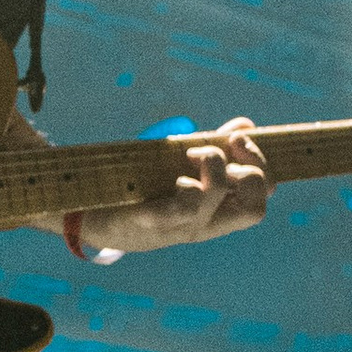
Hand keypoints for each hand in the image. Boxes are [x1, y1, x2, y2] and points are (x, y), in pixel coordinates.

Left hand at [90, 117, 269, 253]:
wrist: (88, 215)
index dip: (262, 164)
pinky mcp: (151, 222)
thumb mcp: (182, 167)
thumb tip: (247, 124)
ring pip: (215, 196)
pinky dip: (185, 185)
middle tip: (226, 146)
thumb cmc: (141, 189)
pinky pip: (182, 207)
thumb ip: (215, 147)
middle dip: (251, 168)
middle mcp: (205, 224)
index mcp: (216, 212)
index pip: (262, 196)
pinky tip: (175, 174)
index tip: (238, 139)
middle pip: (255, 209)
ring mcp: (180, 227)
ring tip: (189, 152)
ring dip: (210, 161)